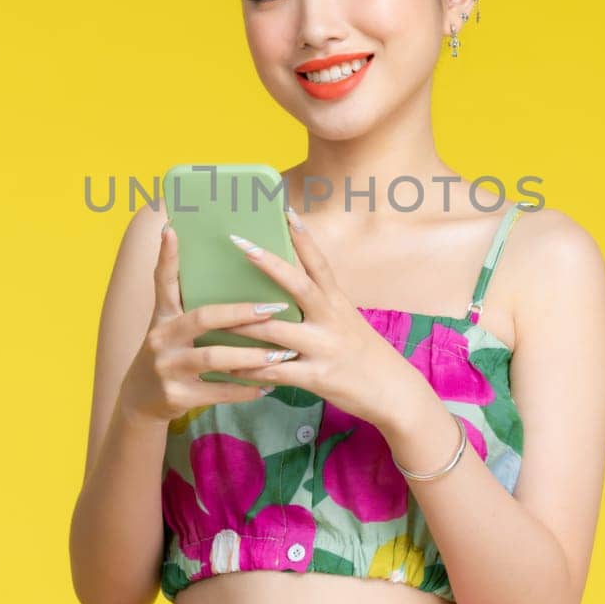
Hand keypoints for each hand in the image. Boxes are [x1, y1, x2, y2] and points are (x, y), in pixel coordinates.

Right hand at [119, 224, 302, 422]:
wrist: (141, 400)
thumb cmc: (170, 353)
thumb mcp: (170, 326)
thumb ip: (190, 303)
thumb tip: (226, 269)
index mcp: (162, 316)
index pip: (163, 281)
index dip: (167, 257)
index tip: (172, 229)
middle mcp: (160, 338)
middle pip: (202, 318)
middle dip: (240, 313)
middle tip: (273, 308)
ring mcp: (167, 368)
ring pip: (214, 357)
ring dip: (250, 355)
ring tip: (280, 353)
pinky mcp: (177, 396)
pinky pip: (218, 391)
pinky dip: (245, 388)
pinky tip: (268, 385)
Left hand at [222, 210, 429, 427]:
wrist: (393, 393)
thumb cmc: (365, 355)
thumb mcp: (346, 322)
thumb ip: (320, 306)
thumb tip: (287, 290)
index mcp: (337, 303)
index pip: (320, 263)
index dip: (303, 237)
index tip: (286, 211)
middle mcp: (331, 320)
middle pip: (298, 285)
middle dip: (268, 264)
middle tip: (240, 243)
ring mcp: (323, 347)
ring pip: (275, 331)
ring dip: (241, 324)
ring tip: (211, 315)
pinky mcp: (316, 377)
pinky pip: (274, 371)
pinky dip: (249, 368)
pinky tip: (227, 366)